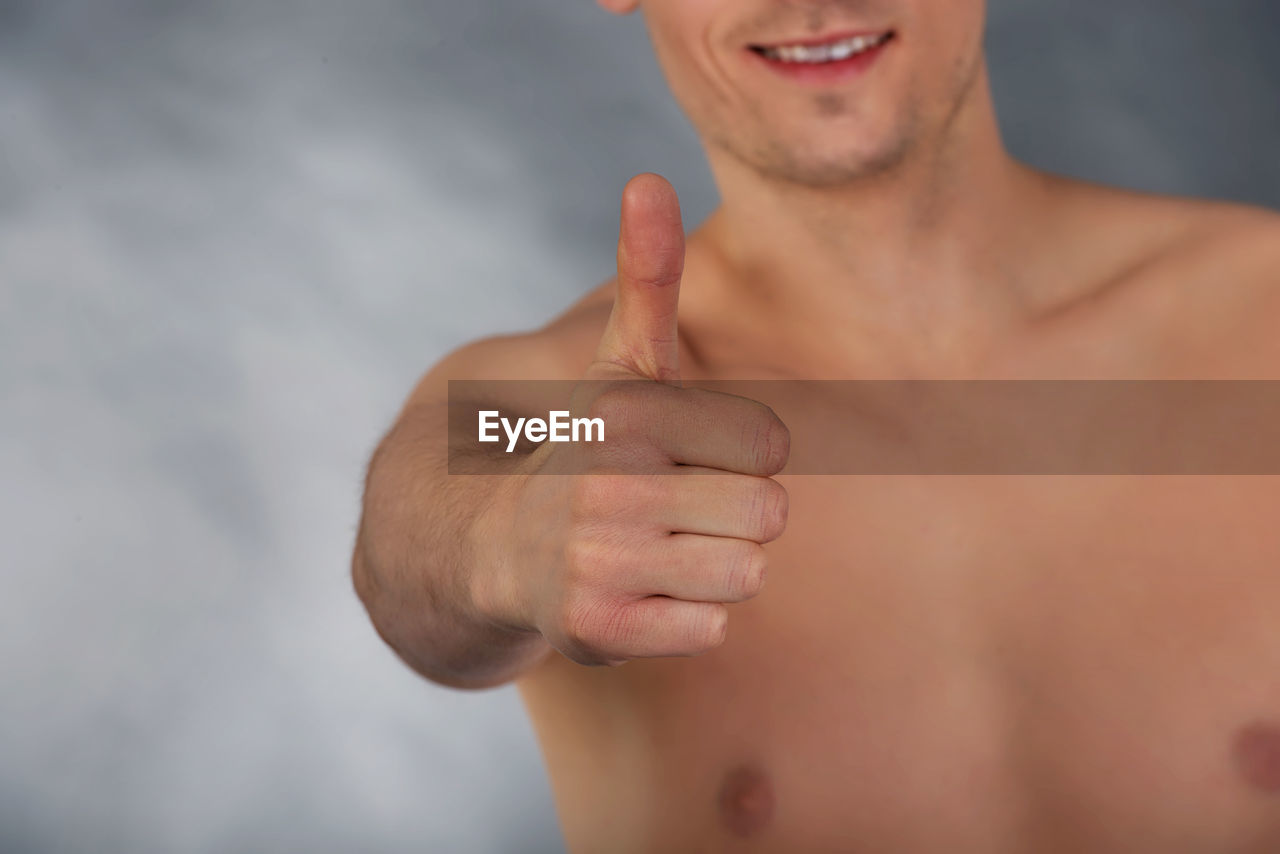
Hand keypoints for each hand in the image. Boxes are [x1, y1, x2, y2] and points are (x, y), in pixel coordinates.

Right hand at [472, 174, 789, 665]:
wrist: (488, 546)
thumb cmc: (586, 449)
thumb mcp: (619, 365)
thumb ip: (646, 278)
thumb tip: (649, 178)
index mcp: (627, 409)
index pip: (773, 447)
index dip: (739, 456)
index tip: (683, 457)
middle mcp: (606, 480)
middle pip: (768, 515)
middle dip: (729, 518)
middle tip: (665, 511)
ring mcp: (598, 557)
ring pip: (746, 575)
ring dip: (709, 571)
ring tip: (651, 552)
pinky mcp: (596, 628)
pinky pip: (712, 630)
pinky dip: (683, 621)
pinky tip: (636, 596)